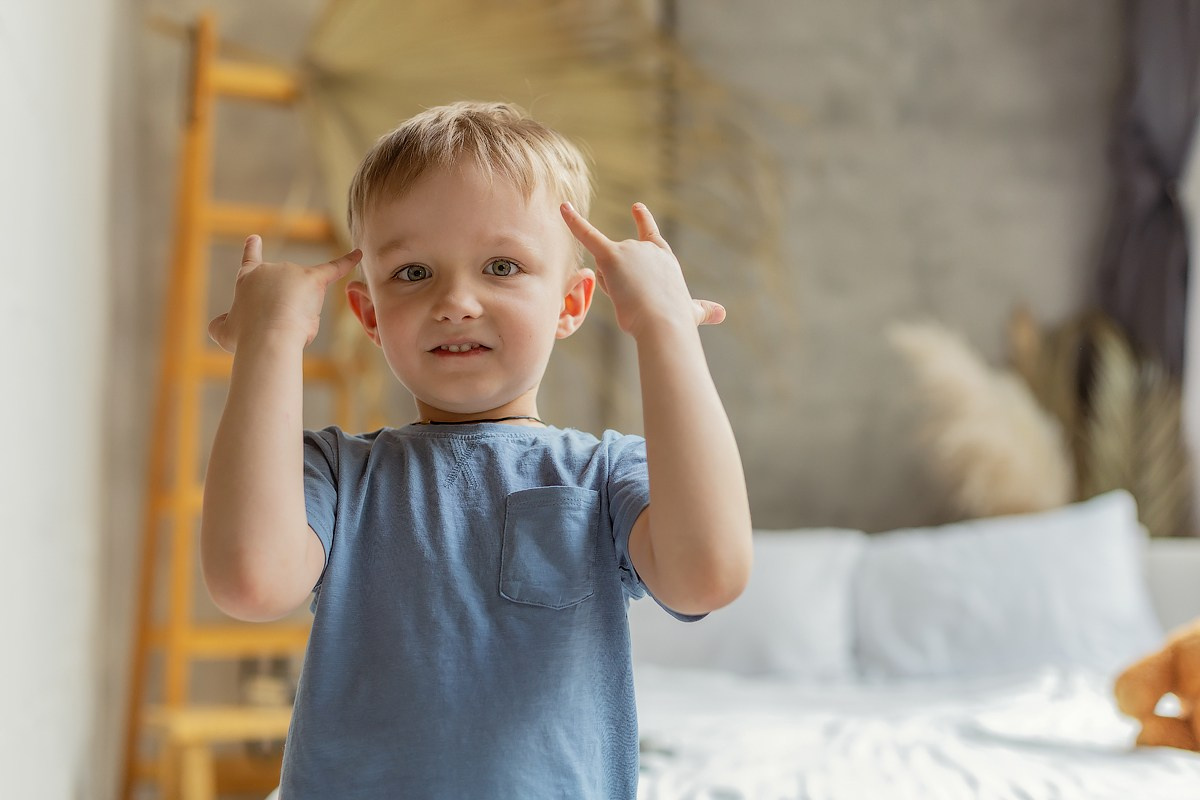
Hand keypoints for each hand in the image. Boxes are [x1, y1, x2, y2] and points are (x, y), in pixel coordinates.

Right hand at [208, 235, 361, 352]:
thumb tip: (221, 324)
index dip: (251, 250)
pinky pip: (334, 268)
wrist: (268, 336)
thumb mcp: (224, 334)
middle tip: (272, 331)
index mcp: (248, 278)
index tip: (254, 238)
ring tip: (287, 327)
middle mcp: (271, 269)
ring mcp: (293, 272)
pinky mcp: (314, 280)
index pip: (249, 261)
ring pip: (304, 302)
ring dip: (298, 320)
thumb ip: (222, 326)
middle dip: (284, 317)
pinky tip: (359, 253)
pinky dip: (347, 261)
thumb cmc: (246, 337)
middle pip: (285, 296)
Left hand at [560, 202, 724, 338]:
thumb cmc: (677, 323)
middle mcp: (647, 248)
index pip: (649, 238)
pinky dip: (573, 221)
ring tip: (628, 300)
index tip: (636, 207)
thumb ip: (703, 310)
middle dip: (618, 285)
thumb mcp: (691, 313)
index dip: (642, 221)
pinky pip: (587, 235)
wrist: (665, 324)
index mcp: (665, 258)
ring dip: (611, 287)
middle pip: (618, 263)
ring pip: (605, 268)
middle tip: (635, 304)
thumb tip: (721, 314)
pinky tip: (562, 207)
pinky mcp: (611, 256)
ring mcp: (629, 250)